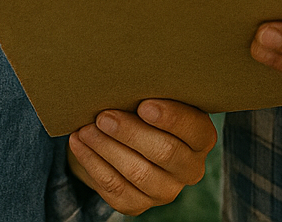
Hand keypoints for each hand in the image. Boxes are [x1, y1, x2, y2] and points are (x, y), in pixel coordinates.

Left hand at [67, 99, 216, 213]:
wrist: (128, 142)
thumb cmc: (144, 110)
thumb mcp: (158, 99)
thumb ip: (154, 92)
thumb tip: (128, 76)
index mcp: (202, 139)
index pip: (194, 130)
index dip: (171, 118)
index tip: (144, 104)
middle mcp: (190, 169)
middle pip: (164, 152)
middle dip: (131, 133)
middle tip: (104, 116)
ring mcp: (165, 191)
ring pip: (138, 173)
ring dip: (107, 148)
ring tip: (86, 129)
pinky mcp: (139, 205)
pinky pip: (116, 189)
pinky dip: (94, 164)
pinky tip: (79, 144)